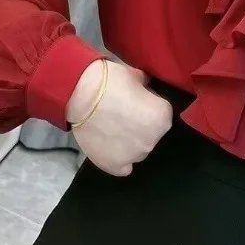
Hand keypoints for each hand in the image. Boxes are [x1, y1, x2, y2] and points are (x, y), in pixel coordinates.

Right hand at [66, 60, 172, 176]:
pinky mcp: (114, 164)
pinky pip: (123, 168)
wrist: (80, 94)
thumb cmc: (110, 81)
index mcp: (163, 118)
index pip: (161, 115)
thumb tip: (145, 87)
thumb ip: (146, 87)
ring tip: (112, 130)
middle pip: (151, 135)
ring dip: (129, 143)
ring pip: (138, 151)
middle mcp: (154, 140)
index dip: (147, 107)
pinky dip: (119, 160)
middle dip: (140, 126)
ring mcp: (135, 155)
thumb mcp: (136, 76)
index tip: (135, 102)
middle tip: (122, 115)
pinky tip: (111, 149)